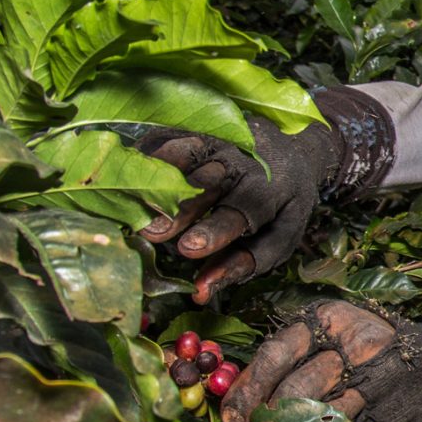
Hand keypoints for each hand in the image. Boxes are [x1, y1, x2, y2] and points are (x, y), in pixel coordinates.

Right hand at [137, 117, 340, 303]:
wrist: (295, 149)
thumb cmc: (281, 207)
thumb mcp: (277, 239)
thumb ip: (242, 264)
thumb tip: (200, 292)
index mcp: (270, 191)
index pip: (242, 212)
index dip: (215, 230)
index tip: (188, 248)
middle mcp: (246, 163)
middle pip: (209, 184)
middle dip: (179, 207)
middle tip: (151, 231)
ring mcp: (222, 141)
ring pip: (188, 155)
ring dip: (158, 176)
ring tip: (129, 198)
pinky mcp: (201, 128)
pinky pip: (170, 136)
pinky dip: (147, 153)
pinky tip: (126, 170)